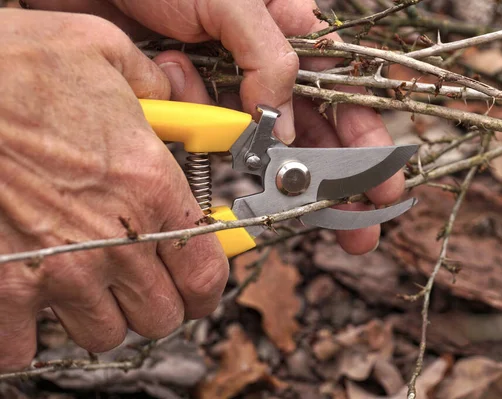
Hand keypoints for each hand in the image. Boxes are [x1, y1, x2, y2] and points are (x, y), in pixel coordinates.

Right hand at [0, 9, 228, 370]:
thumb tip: (170, 96)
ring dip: (100, 313)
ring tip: (85, 279)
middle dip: (155, 300)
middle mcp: (111, 239)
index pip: (205, 274)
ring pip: (104, 333)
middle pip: (160, 316)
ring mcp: (55, 271)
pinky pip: (25, 348)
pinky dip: (29, 333)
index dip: (206, 286)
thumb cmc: (9, 65)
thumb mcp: (103, 50)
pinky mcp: (1, 288)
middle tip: (139, 277)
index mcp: (147, 186)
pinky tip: (31, 294)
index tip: (198, 283)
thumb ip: (153, 85)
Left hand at [27, 0, 406, 254]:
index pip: (347, 94)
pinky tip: (197, 130)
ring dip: (273, 175)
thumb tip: (284, 125)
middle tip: (355, 228)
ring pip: (268, 145)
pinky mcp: (195, 103)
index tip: (383, 187)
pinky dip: (212, 149)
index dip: (369, 143)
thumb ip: (269, 57)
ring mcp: (231, 88)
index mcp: (293, 33)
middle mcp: (269, 66)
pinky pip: (216, 142)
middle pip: (318, 132)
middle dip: (336, 181)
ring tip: (275, 195)